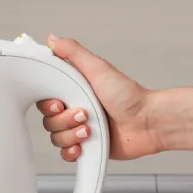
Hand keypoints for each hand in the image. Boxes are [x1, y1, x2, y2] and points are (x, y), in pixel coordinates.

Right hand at [36, 34, 160, 160]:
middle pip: (49, 121)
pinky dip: (71, 151)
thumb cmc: (128, 95)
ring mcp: (79, 129)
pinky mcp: (86, 147)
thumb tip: (52, 38)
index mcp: (73, 92)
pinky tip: (82, 145)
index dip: (48, 105)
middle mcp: (74, 110)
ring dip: (71, 135)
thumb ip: (73, 52)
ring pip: (56, 138)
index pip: (44, 101)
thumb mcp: (98, 68)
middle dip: (64, 120)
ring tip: (90, 129)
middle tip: (85, 114)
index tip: (59, 104)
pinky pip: (65, 154)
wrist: (147, 122)